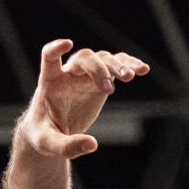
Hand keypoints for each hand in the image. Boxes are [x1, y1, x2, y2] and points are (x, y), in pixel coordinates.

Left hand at [19, 39, 149, 158]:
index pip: (50, 58)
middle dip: (98, 69)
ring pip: (103, 59)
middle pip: (84, 58)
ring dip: (117, 65)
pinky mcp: (100, 82)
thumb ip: (67, 145)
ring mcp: (85, 76)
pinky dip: (129, 64)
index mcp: (50, 82)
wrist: (51, 132)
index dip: (56, 48)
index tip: (67, 43)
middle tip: (109, 91)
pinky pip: (116, 66)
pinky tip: (143, 70)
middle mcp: (68, 74)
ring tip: (131, 76)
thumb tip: (92, 144)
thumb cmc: (44, 134)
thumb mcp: (49, 144)